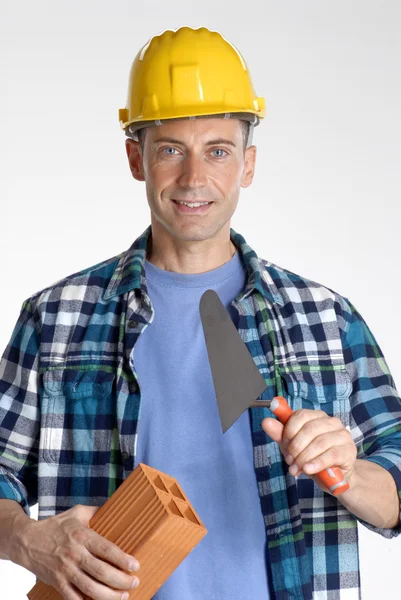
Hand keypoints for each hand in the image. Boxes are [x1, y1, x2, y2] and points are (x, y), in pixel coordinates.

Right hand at [15, 504, 139, 599]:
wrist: (26, 541)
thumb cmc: (55, 526)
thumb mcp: (76, 513)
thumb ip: (96, 511)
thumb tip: (115, 507)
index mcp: (82, 536)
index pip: (107, 549)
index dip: (122, 559)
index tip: (135, 565)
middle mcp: (75, 554)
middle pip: (102, 572)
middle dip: (121, 581)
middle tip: (133, 583)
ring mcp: (65, 570)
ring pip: (90, 588)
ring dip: (109, 596)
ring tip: (123, 597)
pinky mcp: (57, 582)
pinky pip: (73, 598)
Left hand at [261, 408, 356, 493]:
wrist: (334, 477)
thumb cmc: (312, 457)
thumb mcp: (293, 446)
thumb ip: (280, 434)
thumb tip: (265, 422)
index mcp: (317, 416)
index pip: (300, 416)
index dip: (289, 433)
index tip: (284, 448)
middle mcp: (332, 422)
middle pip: (309, 429)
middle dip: (295, 447)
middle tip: (289, 462)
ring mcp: (342, 435)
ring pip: (319, 443)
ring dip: (303, 458)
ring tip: (296, 470)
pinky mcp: (348, 450)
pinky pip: (330, 455)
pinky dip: (316, 463)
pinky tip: (308, 470)